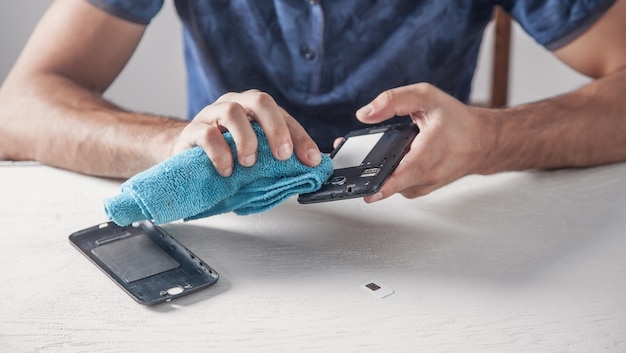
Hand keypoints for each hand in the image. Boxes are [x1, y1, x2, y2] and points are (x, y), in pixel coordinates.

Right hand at [172, 89, 321, 175]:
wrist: (186, 157)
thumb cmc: (226, 157)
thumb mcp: (256, 158)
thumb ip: (276, 162)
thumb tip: (304, 175)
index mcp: (255, 111)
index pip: (284, 116)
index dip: (301, 138)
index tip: (311, 159)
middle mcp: (236, 105)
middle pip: (260, 101)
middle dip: (276, 128)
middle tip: (283, 155)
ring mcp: (213, 114)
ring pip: (232, 112)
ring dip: (246, 140)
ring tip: (249, 163)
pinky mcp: (192, 130)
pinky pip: (208, 133)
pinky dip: (221, 153)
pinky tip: (226, 170)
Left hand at [355, 83, 496, 201]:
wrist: (484, 142)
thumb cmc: (458, 120)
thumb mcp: (426, 97)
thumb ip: (393, 101)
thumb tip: (364, 114)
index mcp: (432, 149)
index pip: (407, 172)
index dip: (387, 184)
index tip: (369, 191)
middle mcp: (429, 172)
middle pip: (393, 182)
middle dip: (368, 174)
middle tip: (349, 160)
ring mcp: (426, 184)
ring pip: (393, 186)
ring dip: (377, 174)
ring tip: (366, 159)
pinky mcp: (421, 189)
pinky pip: (398, 186)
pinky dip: (388, 176)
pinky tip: (385, 162)